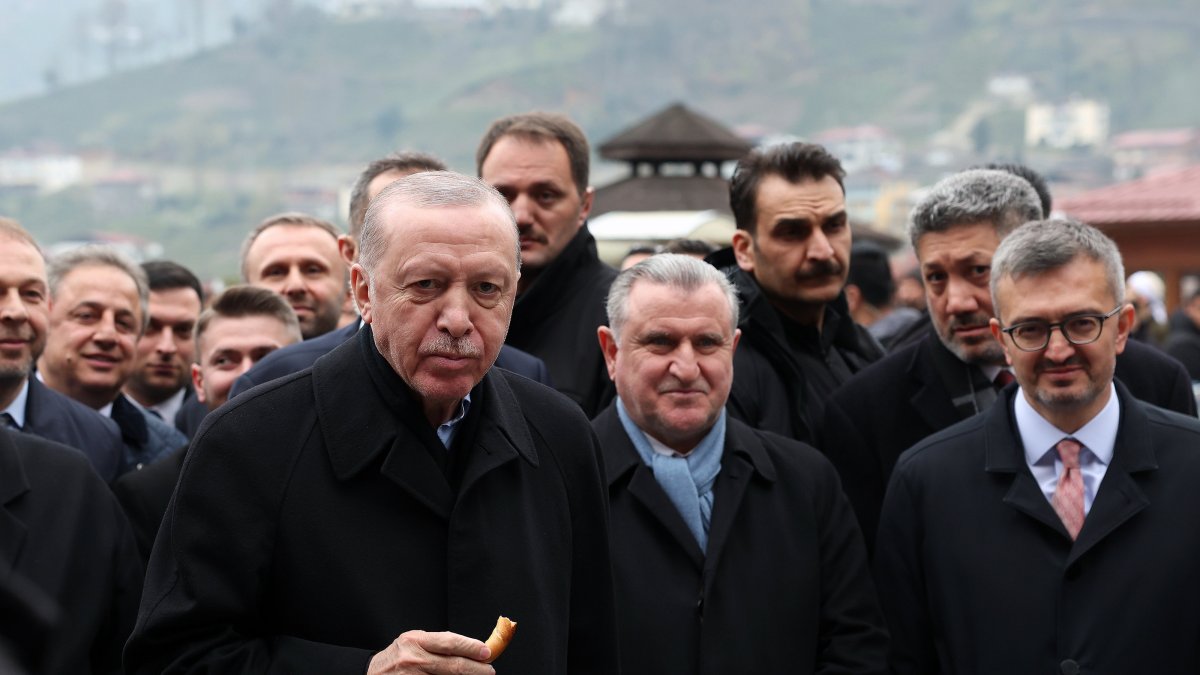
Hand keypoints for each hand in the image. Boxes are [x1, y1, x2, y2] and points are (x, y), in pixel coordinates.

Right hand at [367, 630, 494, 674]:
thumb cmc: (396, 658)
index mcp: (416, 641)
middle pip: (453, 666)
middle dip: (476, 669)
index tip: (486, 652)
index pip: (450, 642)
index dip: (471, 647)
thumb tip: (469, 648)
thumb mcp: (413, 642)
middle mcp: (414, 659)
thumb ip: (437, 644)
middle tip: (489, 671)